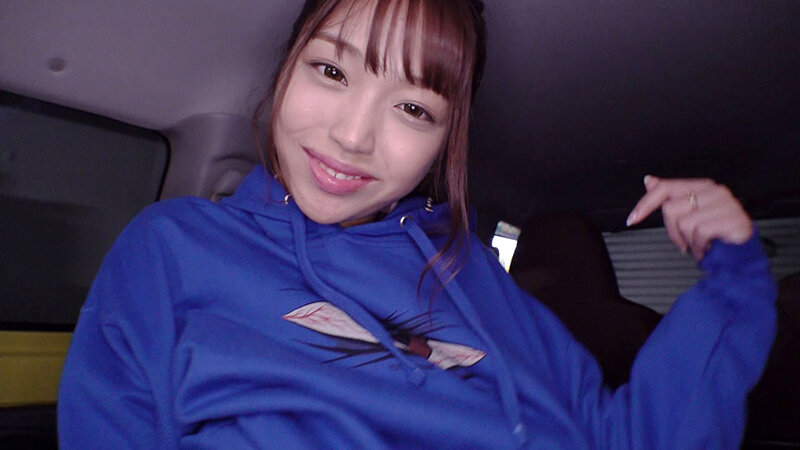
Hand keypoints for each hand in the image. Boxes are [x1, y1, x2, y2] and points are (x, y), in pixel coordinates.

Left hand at [626, 175, 752, 259]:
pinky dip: (699, 246)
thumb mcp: (687, 216)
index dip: (645, 204)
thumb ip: (668, 198)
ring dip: (688, 241)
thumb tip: (649, 180)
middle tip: (686, 241)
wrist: (741, 255)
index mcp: (702, 187)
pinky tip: (708, 248)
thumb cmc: (714, 235)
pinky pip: (700, 232)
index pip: (665, 188)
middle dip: (673, 232)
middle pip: (670, 209)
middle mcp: (714, 191)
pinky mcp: (733, 218)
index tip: (632, 219)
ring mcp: (726, 203)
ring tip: (700, 244)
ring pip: (684, 223)